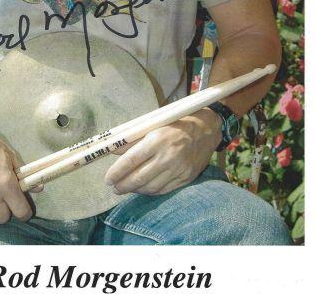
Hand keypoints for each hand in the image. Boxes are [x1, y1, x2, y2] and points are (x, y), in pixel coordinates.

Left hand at [104, 108, 221, 195]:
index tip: (108, 179)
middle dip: (123, 185)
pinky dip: (150, 192)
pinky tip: (142, 189)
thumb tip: (113, 151)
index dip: (117, 172)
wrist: (206, 129)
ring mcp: (178, 169)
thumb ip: (133, 140)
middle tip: (114, 187)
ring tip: (125, 188)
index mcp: (157, 139)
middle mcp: (168, 156)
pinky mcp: (186, 178)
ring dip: (135, 190)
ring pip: (150, 187)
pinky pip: (163, 190)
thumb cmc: (175, 123)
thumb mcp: (153, 125)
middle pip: (139, 178)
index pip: (131, 160)